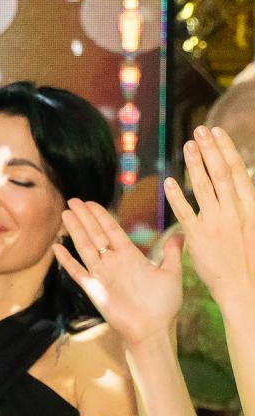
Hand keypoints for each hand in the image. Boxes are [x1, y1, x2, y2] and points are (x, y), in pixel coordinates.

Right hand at [54, 198, 182, 345]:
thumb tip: (179, 234)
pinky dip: (67, 261)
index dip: (100, 215)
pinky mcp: (94, 290)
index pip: (111, 230)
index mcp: (130, 256)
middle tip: (73, 200)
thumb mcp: (171, 272)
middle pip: (95, 234)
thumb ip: (171, 252)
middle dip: (84, 217)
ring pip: (85, 247)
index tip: (90, 203)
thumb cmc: (163, 304)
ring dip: (75, 230)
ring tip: (65, 214)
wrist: (152, 329)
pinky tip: (57, 248)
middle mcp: (113, 262)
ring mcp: (102, 275)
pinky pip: (77, 272)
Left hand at [166, 125, 254, 302]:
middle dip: (211, 149)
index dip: (225, 150)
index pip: (236, 170)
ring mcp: (217, 222)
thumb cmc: (251, 257)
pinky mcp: (200, 237)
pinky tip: (169, 181)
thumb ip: (242, 204)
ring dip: (195, 164)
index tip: (217, 133)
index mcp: (250, 205)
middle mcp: (235, 210)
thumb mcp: (252, 226)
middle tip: (201, 129)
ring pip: (204, 187)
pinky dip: (177, 196)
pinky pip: (185, 213)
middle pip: (221, 172)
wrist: (246, 286)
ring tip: (188, 145)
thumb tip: (235, 187)